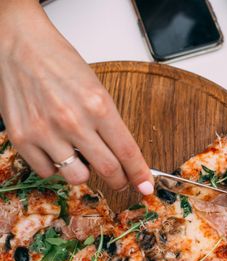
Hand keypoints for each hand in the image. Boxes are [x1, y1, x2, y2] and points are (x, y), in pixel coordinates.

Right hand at [0, 0, 153, 194]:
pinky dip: (55, 167)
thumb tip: (123, 155)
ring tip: (82, 158)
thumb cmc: (60, 63)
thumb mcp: (97, 89)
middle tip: (121, 181)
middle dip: (120, 181)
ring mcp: (46, 132)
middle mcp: (74, 121)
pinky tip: (57, 150)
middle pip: (108, 170)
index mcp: (99, 106)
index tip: (146, 187)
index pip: (128, 151)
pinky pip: (47, 172)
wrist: (19, 45)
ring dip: (85, 173)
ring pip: (77, 177)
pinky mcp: (22, 138)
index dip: (140, 174)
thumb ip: (110, 123)